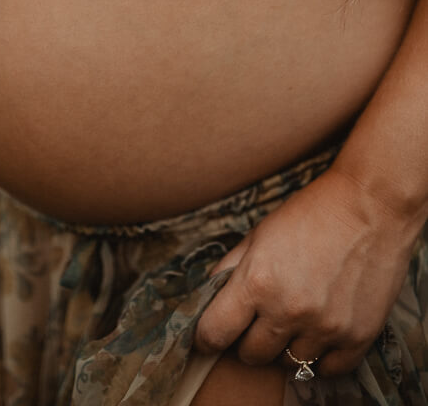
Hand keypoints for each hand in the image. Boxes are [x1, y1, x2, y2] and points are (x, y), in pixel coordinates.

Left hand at [194, 164, 418, 377]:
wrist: (369, 205)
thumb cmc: (311, 213)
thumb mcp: (259, 233)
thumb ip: (231, 269)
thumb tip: (210, 297)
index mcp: (257, 281)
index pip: (215, 333)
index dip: (207, 336)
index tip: (211, 335)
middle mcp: (288, 310)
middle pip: (252, 354)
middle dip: (248, 339)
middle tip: (258, 319)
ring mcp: (325, 327)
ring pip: (289, 363)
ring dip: (286, 344)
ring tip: (294, 316)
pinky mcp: (357, 336)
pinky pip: (327, 369)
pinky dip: (319, 356)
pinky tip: (318, 331)